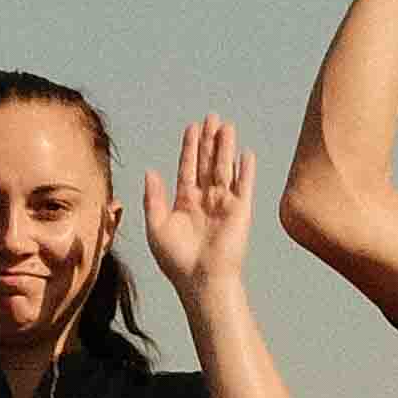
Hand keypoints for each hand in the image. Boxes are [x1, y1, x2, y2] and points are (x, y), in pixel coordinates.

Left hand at [140, 118, 254, 297]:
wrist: (202, 280)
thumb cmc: (176, 261)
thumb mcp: (156, 227)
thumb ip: (153, 198)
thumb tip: (150, 170)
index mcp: (184, 203)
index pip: (188, 168)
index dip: (189, 147)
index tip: (192, 127)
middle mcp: (205, 201)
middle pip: (208, 163)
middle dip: (209, 140)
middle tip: (211, 117)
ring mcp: (224, 205)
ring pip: (225, 168)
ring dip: (226, 147)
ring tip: (226, 125)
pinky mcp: (241, 211)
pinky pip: (244, 185)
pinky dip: (246, 170)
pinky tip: (246, 153)